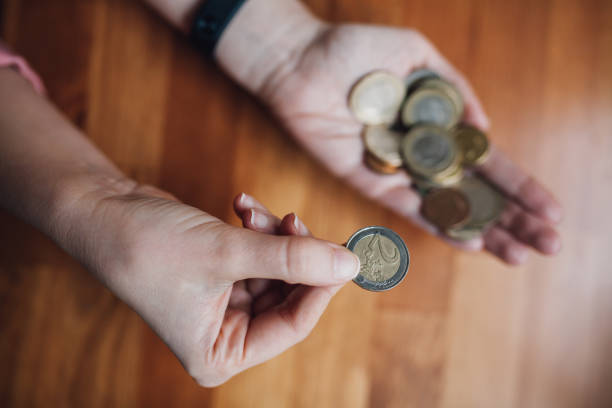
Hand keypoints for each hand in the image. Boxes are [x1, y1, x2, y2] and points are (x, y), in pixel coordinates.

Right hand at [64, 182, 358, 386]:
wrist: (104, 211)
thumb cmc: (149, 246)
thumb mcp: (227, 254)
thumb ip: (292, 259)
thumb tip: (349, 264)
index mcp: (222, 353)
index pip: (292, 324)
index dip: (321, 286)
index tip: (344, 252)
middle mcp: (226, 333)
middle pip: (288, 294)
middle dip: (294, 252)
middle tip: (296, 218)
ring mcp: (225, 302)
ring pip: (277, 268)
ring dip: (272, 234)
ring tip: (251, 211)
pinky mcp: (223, 272)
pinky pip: (259, 252)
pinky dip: (256, 227)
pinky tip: (240, 205)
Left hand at [258, 23, 561, 264]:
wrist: (300, 62)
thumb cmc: (355, 50)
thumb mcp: (417, 56)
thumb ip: (454, 91)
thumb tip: (486, 126)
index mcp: (436, 127)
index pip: (486, 162)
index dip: (519, 186)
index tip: (551, 210)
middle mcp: (421, 155)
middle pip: (474, 194)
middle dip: (512, 219)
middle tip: (549, 245)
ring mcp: (397, 172)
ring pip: (448, 210)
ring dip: (485, 232)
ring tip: (520, 255)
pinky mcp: (370, 182)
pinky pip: (409, 210)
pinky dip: (440, 227)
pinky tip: (471, 243)